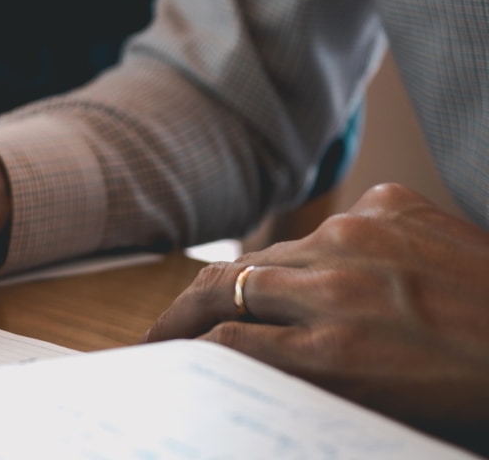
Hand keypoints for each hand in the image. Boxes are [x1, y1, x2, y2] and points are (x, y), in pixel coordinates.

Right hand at [145, 183, 488, 450]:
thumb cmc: (476, 395)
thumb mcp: (378, 408)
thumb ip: (301, 381)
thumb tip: (238, 363)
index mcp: (334, 352)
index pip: (218, 341)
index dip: (174, 349)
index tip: (157, 358)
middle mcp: (337, 285)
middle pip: (221, 284)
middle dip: (182, 311)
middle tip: (164, 333)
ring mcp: (363, 234)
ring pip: (268, 252)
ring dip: (243, 280)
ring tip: (232, 304)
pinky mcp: (393, 205)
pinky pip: (328, 226)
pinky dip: (317, 254)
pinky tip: (329, 278)